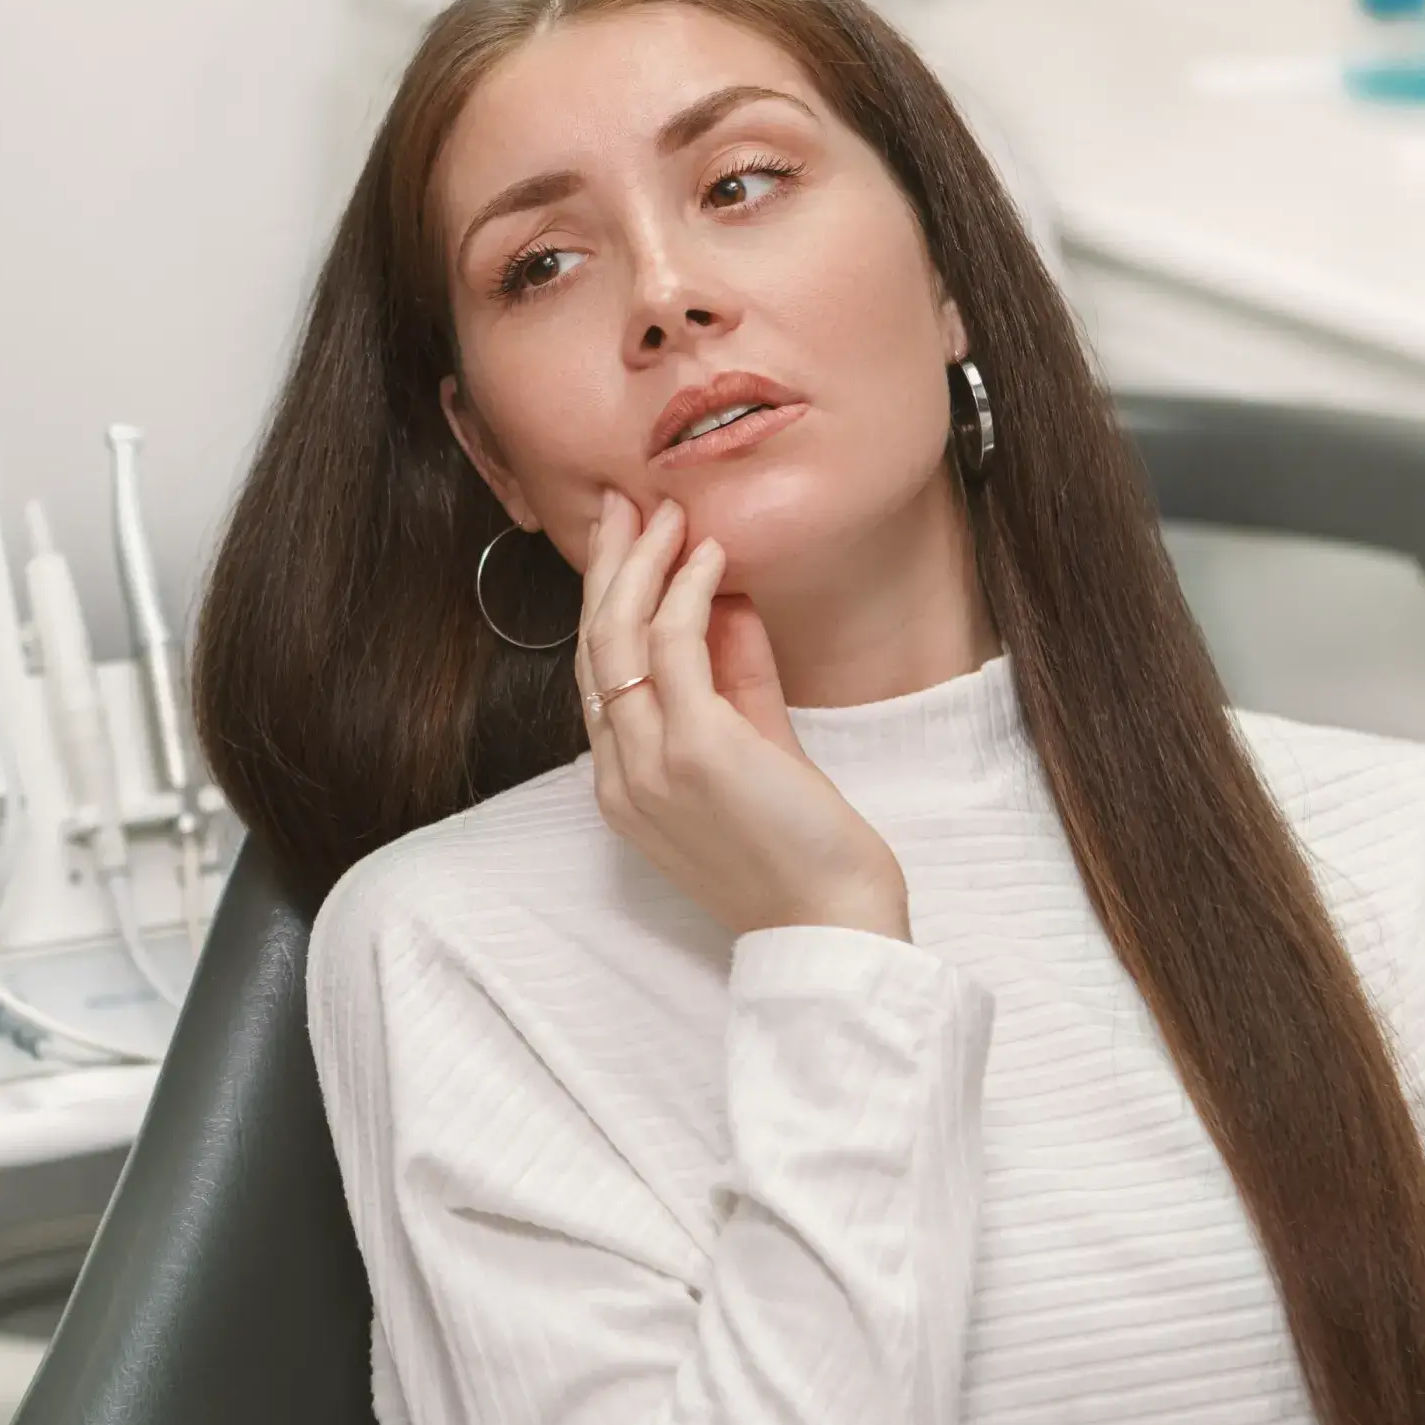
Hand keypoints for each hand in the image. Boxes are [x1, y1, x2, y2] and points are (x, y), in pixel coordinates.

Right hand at [575, 489, 911, 941]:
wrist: (831, 921)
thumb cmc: (799, 847)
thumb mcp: (756, 750)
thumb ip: (736, 681)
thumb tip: (726, 603)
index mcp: (624, 784)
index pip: (598, 674)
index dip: (607, 600)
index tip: (625, 543)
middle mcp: (621, 774)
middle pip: (593, 646)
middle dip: (607, 566)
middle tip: (624, 503)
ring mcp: (650, 763)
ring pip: (618, 637)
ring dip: (641, 563)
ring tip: (665, 512)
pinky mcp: (696, 750)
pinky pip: (675, 645)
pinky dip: (687, 589)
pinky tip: (708, 553)